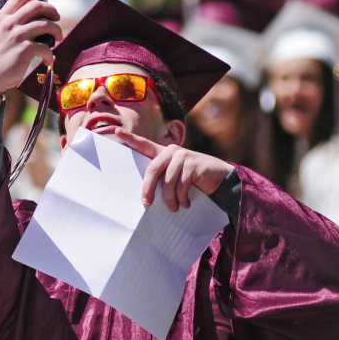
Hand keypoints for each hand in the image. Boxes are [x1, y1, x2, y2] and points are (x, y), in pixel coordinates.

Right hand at [0, 0, 60, 101]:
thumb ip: (11, 22)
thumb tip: (33, 16)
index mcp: (2, 17)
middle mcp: (9, 23)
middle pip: (37, 6)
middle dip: (52, 10)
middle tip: (57, 17)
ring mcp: (17, 36)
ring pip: (46, 24)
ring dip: (57, 30)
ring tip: (58, 38)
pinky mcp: (24, 51)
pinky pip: (46, 48)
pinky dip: (50, 55)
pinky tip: (49, 60)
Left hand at [116, 130, 233, 211]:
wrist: (221, 178)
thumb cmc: (194, 180)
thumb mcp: (176, 177)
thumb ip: (163, 178)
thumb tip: (146, 197)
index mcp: (164, 153)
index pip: (145, 144)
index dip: (131, 138)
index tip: (117, 131)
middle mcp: (172, 151)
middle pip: (152, 170)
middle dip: (148, 189)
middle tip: (146, 204)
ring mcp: (183, 156)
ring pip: (168, 181)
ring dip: (170, 199)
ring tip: (174, 207)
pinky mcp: (193, 164)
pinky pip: (181, 185)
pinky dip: (182, 198)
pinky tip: (186, 203)